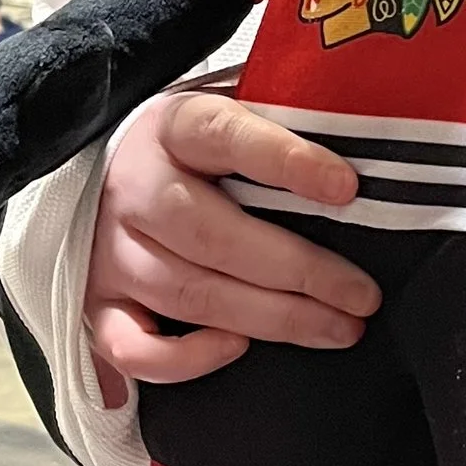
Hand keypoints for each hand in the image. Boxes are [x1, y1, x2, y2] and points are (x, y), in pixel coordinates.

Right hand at [86, 87, 379, 386]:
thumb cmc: (196, 146)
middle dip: (299, 270)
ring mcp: (110, 250)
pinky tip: (238, 348)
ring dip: (271, 319)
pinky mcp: (96, 303)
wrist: (110, 165)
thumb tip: (368, 135)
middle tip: (361, 294)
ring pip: (189, 293)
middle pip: (214, 235)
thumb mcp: (235, 106)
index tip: (346, 186)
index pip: (226, 135)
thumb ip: (286, 117)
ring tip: (338, 327)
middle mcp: (135, 189)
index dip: (286, 161)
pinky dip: (185, 358)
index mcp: (173, 128)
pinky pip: (132, 348)